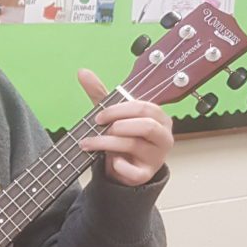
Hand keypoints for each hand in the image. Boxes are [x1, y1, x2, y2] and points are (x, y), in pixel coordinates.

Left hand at [75, 69, 173, 186]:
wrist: (124, 166)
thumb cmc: (122, 136)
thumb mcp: (111, 113)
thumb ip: (99, 92)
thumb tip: (82, 72)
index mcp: (159, 117)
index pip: (145, 107)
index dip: (119, 110)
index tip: (99, 116)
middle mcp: (163, 136)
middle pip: (146, 125)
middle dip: (116, 125)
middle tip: (96, 127)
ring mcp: (157, 157)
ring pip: (135, 145)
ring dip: (107, 143)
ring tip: (90, 143)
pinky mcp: (146, 175)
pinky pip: (134, 171)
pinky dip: (118, 166)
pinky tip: (110, 162)